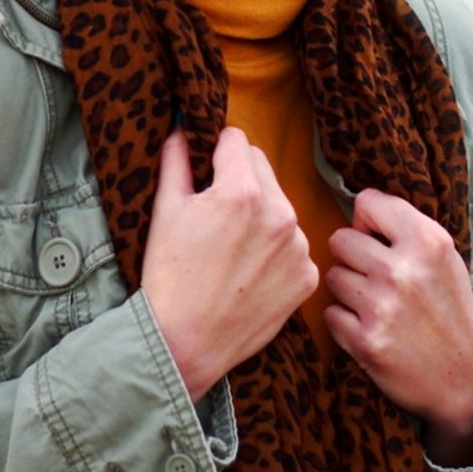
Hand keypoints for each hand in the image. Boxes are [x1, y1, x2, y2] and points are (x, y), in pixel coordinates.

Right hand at [142, 127, 318, 400]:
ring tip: (231, 249)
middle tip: (215, 215)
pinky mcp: (307, 276)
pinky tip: (249, 273)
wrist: (185, 343)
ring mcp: (298, 247)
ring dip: (261, 216)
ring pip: (280, 208)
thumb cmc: (169, 277)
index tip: (207, 169)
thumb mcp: (164, 211)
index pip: (238, 141)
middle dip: (240, 181)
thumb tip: (182, 129)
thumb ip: (176, 161)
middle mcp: (279, 214)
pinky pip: (293, 246)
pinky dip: (275, 252)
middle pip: (262, 170)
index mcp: (241, 191)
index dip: (217, 151)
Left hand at [323, 189, 472, 465]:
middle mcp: (404, 271)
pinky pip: (331, 313)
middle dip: (352, 257)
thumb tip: (355, 212)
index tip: (377, 239)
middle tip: (376, 278)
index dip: (367, 221)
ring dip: (348, 292)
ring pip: (333, 277)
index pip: (368, 202)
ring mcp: (382, 307)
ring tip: (378, 306)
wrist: (466, 377)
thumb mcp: (443, 258)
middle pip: (340, 239)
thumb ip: (405, 229)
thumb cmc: (449, 309)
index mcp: (428, 242)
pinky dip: (345, 323)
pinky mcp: (365, 341)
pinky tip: (373, 330)